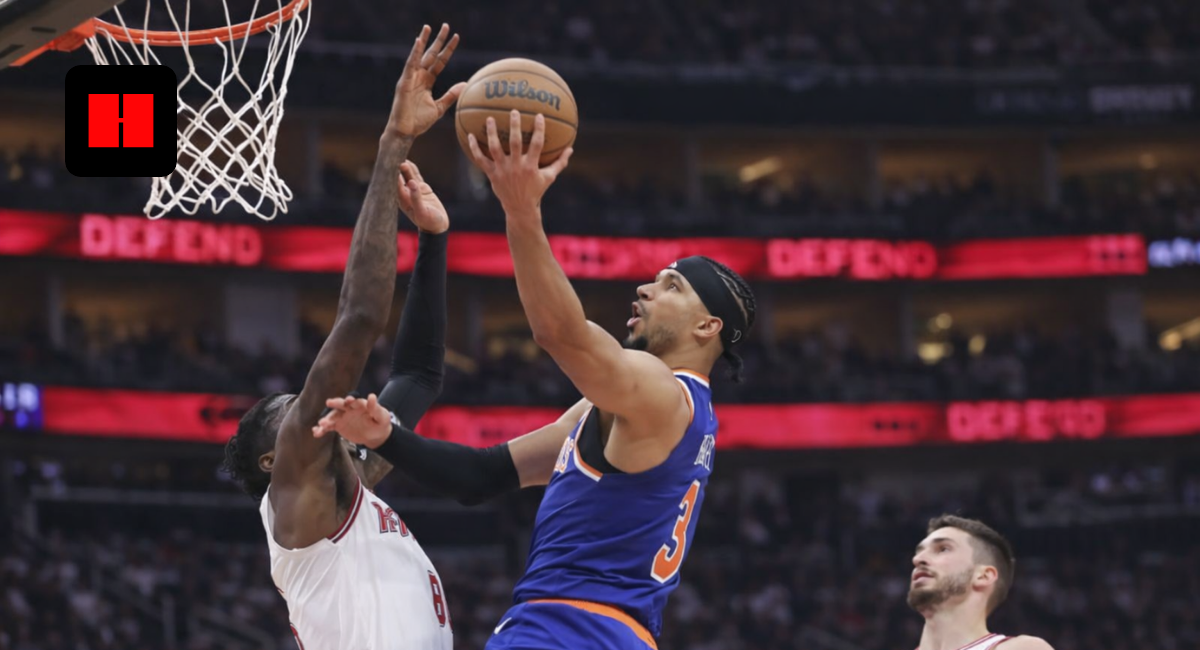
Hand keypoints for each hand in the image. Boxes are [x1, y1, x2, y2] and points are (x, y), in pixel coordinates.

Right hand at [312, 393, 392, 448]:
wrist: (375, 434)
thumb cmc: (380, 423)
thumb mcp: (382, 417)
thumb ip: (376, 408)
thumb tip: (372, 396)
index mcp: (359, 404)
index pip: (354, 401)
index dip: (351, 400)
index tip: (348, 400)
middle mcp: (349, 409)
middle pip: (340, 405)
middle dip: (335, 403)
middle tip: (329, 403)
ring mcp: (342, 417)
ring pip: (332, 417)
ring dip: (326, 420)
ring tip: (321, 424)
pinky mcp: (338, 426)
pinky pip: (329, 427)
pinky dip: (322, 430)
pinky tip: (316, 433)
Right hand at [387, 24, 466, 138]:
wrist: (406, 132)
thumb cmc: (419, 122)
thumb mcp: (439, 107)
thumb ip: (451, 95)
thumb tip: (465, 84)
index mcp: (427, 81)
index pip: (440, 62)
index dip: (448, 50)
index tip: (456, 38)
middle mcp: (418, 76)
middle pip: (430, 55)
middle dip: (438, 40)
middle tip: (446, 26)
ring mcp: (410, 78)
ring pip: (418, 56)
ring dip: (424, 41)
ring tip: (429, 27)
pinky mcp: (404, 82)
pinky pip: (410, 65)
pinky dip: (414, 54)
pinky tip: (418, 42)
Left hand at [398, 161, 448, 233]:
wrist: (438, 226)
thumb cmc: (429, 222)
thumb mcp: (422, 212)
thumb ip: (416, 198)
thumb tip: (410, 183)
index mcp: (402, 200)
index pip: (394, 184)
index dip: (392, 174)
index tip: (390, 164)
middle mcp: (405, 194)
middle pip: (398, 178)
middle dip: (395, 168)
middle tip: (394, 156)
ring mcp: (413, 190)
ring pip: (407, 175)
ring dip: (404, 167)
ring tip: (401, 156)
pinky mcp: (421, 188)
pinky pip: (416, 176)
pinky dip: (413, 169)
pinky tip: (409, 162)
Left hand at [467, 110, 572, 218]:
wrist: (520, 208)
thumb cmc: (536, 191)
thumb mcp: (549, 177)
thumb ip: (560, 162)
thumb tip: (571, 148)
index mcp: (531, 166)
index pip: (536, 144)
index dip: (538, 130)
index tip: (539, 115)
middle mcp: (516, 167)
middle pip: (514, 143)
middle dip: (514, 126)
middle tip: (513, 111)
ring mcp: (502, 170)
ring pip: (495, 148)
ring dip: (492, 133)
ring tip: (489, 118)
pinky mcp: (492, 174)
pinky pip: (480, 159)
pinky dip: (474, 148)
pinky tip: (470, 135)